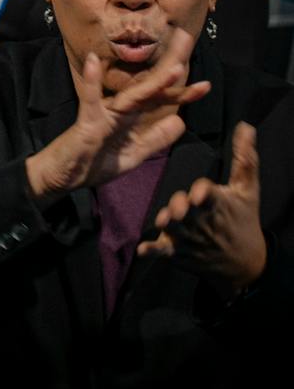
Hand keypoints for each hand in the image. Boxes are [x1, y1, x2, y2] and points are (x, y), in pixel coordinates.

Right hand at [27, 33, 204, 200]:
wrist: (61, 177)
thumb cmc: (92, 163)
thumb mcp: (132, 155)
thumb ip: (154, 139)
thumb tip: (180, 121)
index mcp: (131, 118)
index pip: (159, 101)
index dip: (182, 93)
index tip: (206, 86)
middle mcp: (120, 110)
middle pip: (150, 87)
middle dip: (172, 67)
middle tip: (188, 39)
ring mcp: (103, 114)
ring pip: (132, 95)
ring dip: (154, 82)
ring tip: (176, 67)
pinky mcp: (87, 121)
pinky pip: (90, 100)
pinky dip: (91, 81)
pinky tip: (94, 61)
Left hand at [138, 122, 266, 295]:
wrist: (243, 262)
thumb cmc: (242, 219)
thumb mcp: (247, 189)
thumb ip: (244, 158)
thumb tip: (245, 126)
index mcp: (216, 204)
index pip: (208, 194)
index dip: (203, 192)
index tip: (199, 191)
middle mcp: (200, 222)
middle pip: (187, 212)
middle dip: (181, 207)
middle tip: (178, 204)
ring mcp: (187, 238)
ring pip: (173, 230)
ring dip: (167, 224)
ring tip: (164, 220)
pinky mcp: (176, 251)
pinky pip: (162, 251)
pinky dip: (153, 251)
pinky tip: (142, 249)